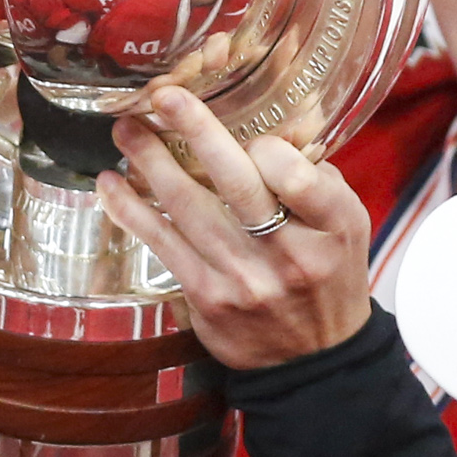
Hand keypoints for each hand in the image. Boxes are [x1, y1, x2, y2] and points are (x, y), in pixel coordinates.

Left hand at [92, 86, 369, 369]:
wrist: (314, 360)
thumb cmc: (329, 275)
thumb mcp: (347, 224)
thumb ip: (315, 174)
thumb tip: (276, 122)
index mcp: (334, 228)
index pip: (297, 175)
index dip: (268, 148)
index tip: (251, 137)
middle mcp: (290, 254)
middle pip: (238, 184)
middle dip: (196, 131)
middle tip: (164, 96)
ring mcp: (244, 279)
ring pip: (188, 208)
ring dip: (150, 162)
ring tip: (125, 130)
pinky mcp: (207, 298)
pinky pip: (162, 244)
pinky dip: (131, 211)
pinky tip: (110, 186)